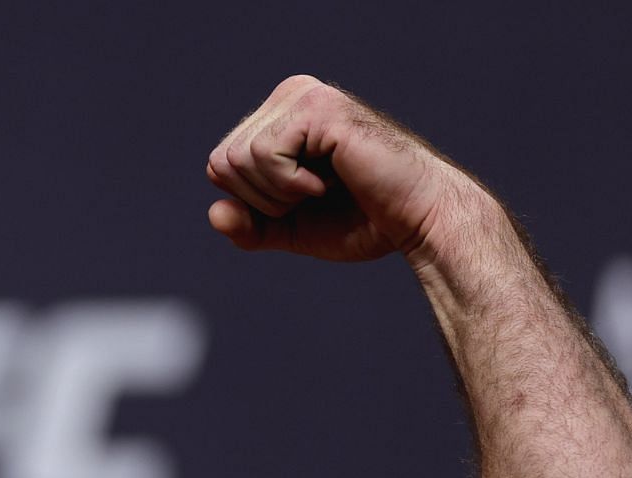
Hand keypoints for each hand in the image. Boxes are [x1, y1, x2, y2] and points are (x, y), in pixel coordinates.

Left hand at [204, 76, 485, 262]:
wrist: (418, 220)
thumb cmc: (362, 221)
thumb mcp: (290, 229)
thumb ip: (249, 226)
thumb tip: (214, 213)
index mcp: (280, 116)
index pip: (220, 165)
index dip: (251, 202)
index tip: (300, 201)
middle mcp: (290, 95)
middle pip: (222, 162)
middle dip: (261, 199)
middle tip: (313, 197)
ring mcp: (305, 96)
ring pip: (237, 158)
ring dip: (277, 194)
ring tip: (322, 189)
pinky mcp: (320, 108)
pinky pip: (263, 155)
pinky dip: (289, 185)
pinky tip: (328, 181)